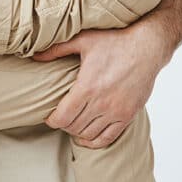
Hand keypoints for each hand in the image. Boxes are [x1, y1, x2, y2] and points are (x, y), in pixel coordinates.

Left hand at [33, 18, 169, 147]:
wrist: (146, 47)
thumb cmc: (114, 41)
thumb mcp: (83, 40)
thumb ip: (57, 49)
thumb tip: (35, 55)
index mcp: (87, 86)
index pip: (63, 117)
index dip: (52, 120)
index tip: (49, 116)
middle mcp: (101, 103)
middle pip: (74, 127)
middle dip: (63, 124)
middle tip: (60, 116)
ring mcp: (116, 111)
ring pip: (89, 134)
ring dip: (78, 132)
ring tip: (73, 123)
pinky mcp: (128, 115)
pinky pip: (108, 138)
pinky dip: (95, 141)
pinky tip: (88, 136)